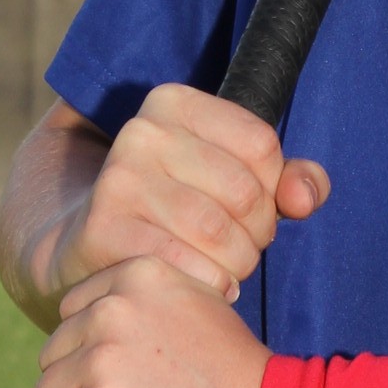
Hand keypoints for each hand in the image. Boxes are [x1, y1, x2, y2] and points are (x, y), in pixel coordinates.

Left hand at [28, 256, 266, 387]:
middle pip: (56, 354)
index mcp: (141, 275)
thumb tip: (101, 342)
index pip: (75, 311)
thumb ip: (152, 311)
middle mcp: (116, 308)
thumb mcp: (201, 313)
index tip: (113, 382)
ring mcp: (104, 359)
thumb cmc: (245, 384)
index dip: (87, 352)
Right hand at [46, 85, 327, 308]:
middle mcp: (142, 132)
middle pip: (246, 193)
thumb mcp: (232, 177)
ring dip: (236, 265)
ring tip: (221, 267)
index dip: (273, 188)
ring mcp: (118, 180)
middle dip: (257, 234)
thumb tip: (304, 198)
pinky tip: (201, 285)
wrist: (82, 243)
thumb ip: (287, 179)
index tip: (248, 207)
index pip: (262, 144)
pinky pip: (190, 267)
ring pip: (221, 235)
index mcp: (173, 102)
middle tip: (237, 247)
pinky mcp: (104, 229)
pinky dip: (211, 285)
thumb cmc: (174, 209)